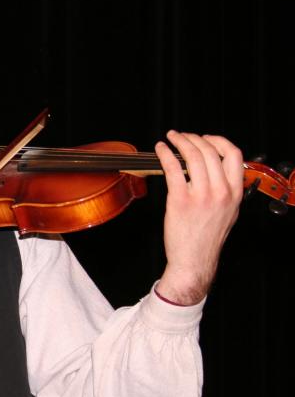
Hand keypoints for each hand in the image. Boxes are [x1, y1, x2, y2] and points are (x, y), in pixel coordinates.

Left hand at [155, 131, 243, 304]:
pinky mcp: (180, 200)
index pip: (235, 155)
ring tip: (171, 138)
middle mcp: (221, 192)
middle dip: (194, 138)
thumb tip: (214, 169)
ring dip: (180, 141)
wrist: (194, 260)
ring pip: (193, 156)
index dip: (219, 141)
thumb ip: (225, 190)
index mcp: (234, 193)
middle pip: (211, 151)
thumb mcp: (228, 212)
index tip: (206, 138)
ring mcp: (201, 195)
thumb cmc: (206, 238)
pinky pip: (173, 168)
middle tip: (182, 136)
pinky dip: (166, 153)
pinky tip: (161, 149)